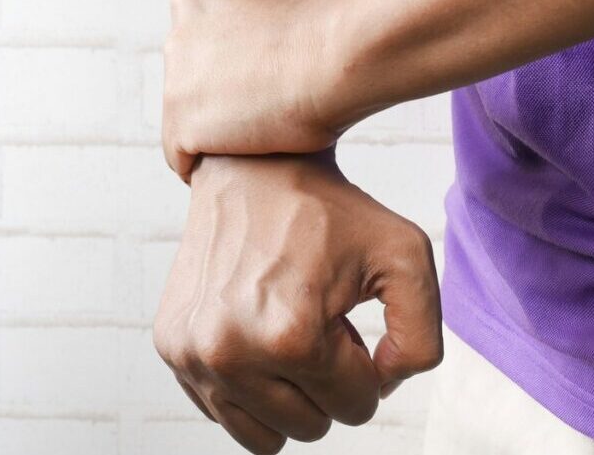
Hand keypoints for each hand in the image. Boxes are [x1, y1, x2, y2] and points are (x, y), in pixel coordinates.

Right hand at [152, 151, 442, 453]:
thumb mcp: (405, 257)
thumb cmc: (329, 208)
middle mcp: (231, 353)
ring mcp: (193, 353)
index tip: (349, 322)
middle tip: (318, 322)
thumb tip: (383, 386)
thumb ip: (422, 339)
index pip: (357, 407)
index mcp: (291, 336)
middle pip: (312, 427)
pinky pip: (223, 411)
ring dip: (288, 393)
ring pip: (264, 435)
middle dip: (327, 382)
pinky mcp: (171, 347)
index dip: (367, 367)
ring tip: (287, 332)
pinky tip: (256, 332)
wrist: (251, 166)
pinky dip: (249, 386)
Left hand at [163, 0, 350, 182]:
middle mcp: (177, 30)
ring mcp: (175, 78)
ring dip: (208, 133)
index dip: (225, 65)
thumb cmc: (328, 26)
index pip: (197, 39)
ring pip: (181, 116)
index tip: (252, 85)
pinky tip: (227, 178)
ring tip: (243, 154)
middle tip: (254, 120)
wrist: (337, 54)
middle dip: (214, 95)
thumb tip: (259, 20)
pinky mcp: (181, 121)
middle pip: (186, 76)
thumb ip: (253, 2)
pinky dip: (197, 166)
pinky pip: (178, 155)